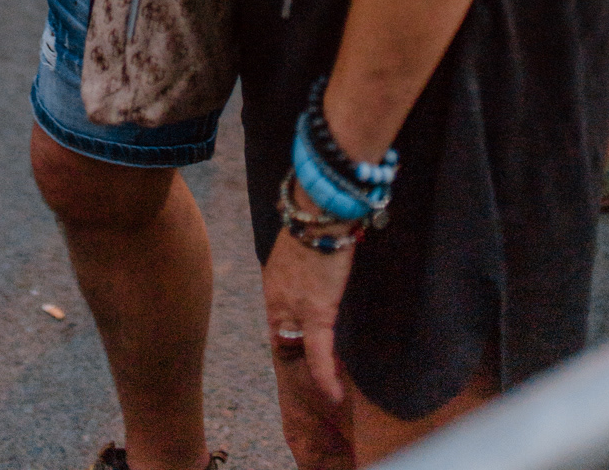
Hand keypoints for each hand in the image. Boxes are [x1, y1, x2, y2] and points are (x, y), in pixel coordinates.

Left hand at [262, 226, 354, 405]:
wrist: (319, 213)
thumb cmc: (314, 220)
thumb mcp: (298, 245)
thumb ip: (299, 263)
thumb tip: (310, 261)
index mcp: (273, 282)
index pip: (275, 320)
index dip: (286, 336)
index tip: (297, 346)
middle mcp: (277, 299)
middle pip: (282, 339)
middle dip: (296, 355)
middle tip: (314, 373)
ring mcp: (294, 309)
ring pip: (300, 349)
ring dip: (313, 368)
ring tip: (329, 389)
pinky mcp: (316, 314)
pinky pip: (318, 353)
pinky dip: (325, 376)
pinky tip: (334, 395)